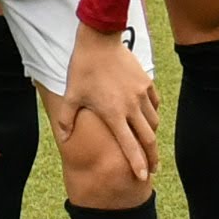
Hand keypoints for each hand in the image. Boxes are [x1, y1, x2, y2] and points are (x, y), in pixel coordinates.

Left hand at [49, 26, 158, 189]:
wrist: (99, 40)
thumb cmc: (83, 69)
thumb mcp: (71, 95)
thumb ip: (66, 120)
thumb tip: (64, 140)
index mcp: (114, 113)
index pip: (130, 145)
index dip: (138, 164)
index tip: (143, 178)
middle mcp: (131, 107)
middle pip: (149, 139)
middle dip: (152, 157)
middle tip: (153, 169)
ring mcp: (141, 94)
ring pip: (154, 122)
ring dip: (152, 135)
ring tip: (148, 142)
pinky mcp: (146, 83)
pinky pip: (155, 104)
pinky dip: (152, 114)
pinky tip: (148, 117)